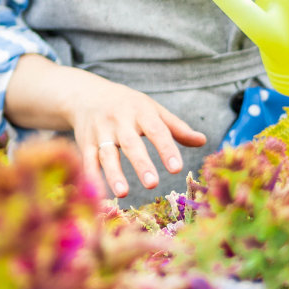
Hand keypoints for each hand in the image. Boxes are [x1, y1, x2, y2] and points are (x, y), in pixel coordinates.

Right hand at [4, 55, 205, 200]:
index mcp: (140, 112)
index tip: (177, 169)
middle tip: (153, 184)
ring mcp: (100, 132)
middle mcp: (119, 121)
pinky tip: (99, 194)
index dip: (166, 149)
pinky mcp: (85, 143)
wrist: (87, 95)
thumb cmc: (128, 106)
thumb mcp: (152, 110)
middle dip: (141, 163)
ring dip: (114, 174)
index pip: (156, 130)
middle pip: (131, 143)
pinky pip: (87, 161)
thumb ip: (176, 127)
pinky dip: (91, 176)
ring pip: (107, 154)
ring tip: (124, 194)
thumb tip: (203, 141)